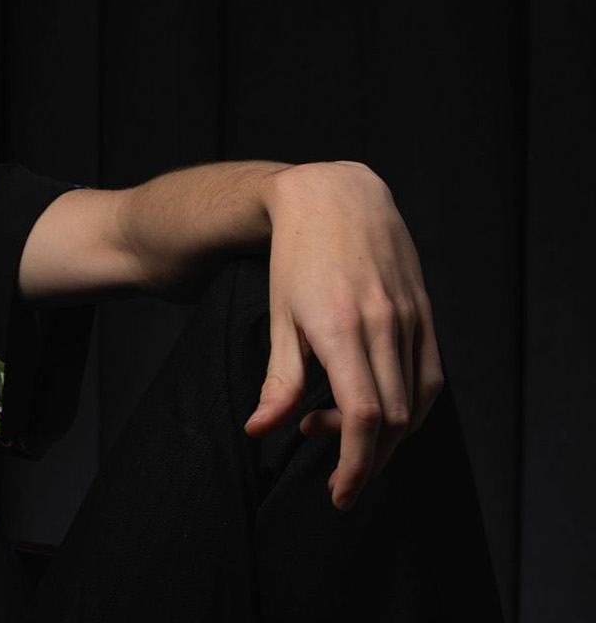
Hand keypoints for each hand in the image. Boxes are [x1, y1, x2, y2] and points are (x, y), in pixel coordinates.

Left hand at [241, 161, 444, 510]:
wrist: (334, 195)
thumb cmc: (295, 257)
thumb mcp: (280, 318)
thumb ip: (278, 381)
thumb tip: (259, 432)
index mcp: (342, 330)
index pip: (363, 418)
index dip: (355, 465)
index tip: (339, 494)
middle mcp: (385, 326)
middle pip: (393, 421)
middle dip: (367, 461)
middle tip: (335, 476)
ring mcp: (412, 318)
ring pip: (416, 404)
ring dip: (386, 438)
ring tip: (339, 431)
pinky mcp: (426, 312)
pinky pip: (430, 377)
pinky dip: (409, 408)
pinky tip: (377, 409)